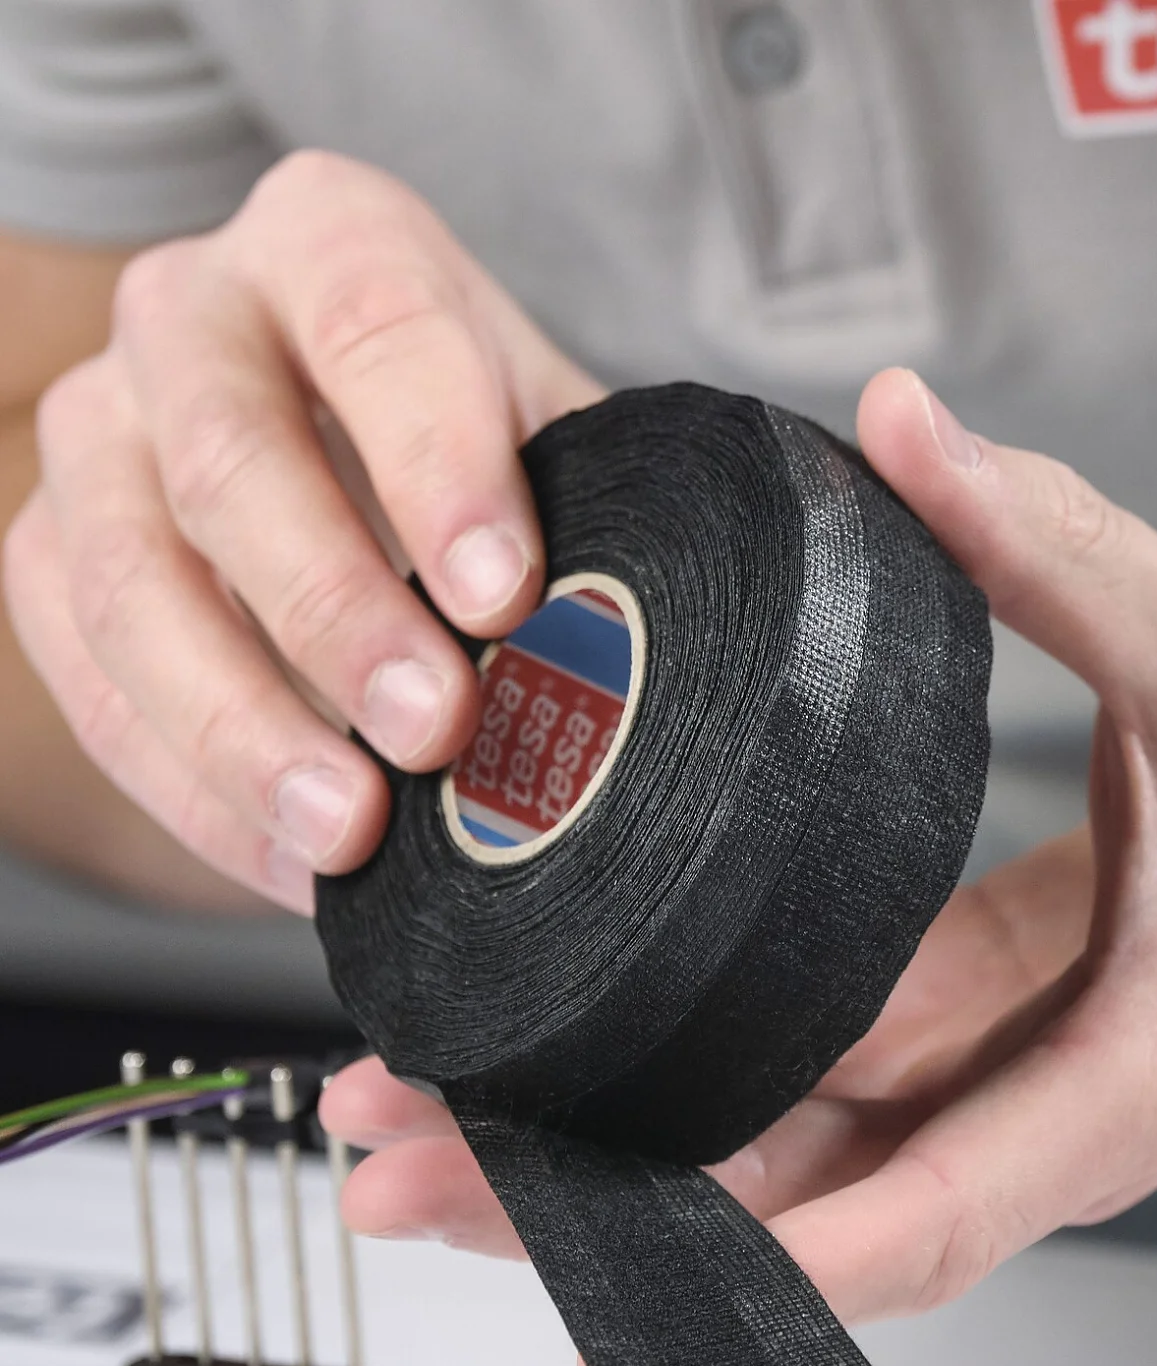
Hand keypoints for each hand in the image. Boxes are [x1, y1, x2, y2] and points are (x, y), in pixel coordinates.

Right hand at [1, 151, 601, 913]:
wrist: (381, 468)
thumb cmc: (491, 458)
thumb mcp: (558, 443)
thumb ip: (595, 518)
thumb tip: (626, 659)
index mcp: (332, 241)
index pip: (376, 324)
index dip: (437, 465)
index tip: (504, 595)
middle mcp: (190, 312)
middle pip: (228, 458)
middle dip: (335, 612)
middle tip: (435, 731)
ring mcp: (97, 433)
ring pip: (126, 582)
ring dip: (242, 728)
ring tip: (354, 835)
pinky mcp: (49, 555)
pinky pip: (89, 686)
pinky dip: (194, 792)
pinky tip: (295, 861)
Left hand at [325, 368, 1156, 1321]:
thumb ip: (1057, 546)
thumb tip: (903, 427)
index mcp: (1126, 1072)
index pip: (915, 1216)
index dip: (744, 1248)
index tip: (576, 1232)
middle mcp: (1054, 1117)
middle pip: (803, 1215)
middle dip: (603, 1201)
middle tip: (402, 1162)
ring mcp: (1020, 1095)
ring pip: (803, 1175)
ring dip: (627, 1159)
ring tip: (441, 1117)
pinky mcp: (1001, 1048)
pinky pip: (837, 1104)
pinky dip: (709, 1101)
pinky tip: (590, 1060)